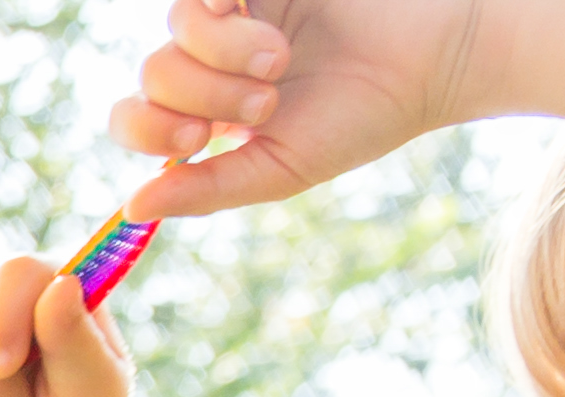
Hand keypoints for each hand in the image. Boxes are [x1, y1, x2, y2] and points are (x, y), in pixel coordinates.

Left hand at [114, 0, 491, 218]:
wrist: (433, 59)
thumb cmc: (362, 120)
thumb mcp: (277, 170)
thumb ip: (205, 190)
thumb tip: (131, 209)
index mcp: (208, 114)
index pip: (134, 117)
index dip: (147, 129)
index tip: (194, 143)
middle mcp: (214, 62)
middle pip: (153, 73)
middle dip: (201, 95)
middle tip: (264, 104)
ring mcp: (238, 14)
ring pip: (177, 26)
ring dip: (222, 52)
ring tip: (279, 62)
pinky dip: (222, 12)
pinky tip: (268, 25)